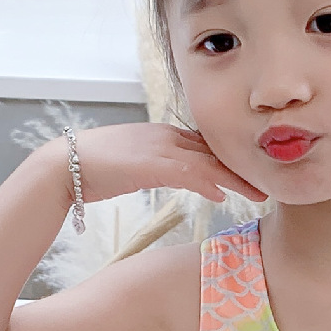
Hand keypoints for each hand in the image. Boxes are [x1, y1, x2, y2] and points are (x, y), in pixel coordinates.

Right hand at [29, 122, 257, 210]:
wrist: (62, 167)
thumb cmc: (92, 170)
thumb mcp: (132, 166)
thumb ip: (157, 169)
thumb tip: (174, 178)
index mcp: (161, 135)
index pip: (205, 146)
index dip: (231, 159)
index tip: (252, 172)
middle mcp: (164, 136)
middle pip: (214, 150)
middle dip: (243, 166)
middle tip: (269, 182)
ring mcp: (157, 148)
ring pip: (208, 161)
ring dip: (235, 178)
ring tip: (259, 193)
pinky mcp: (150, 164)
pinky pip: (188, 173)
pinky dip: (208, 183)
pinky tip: (222, 195)